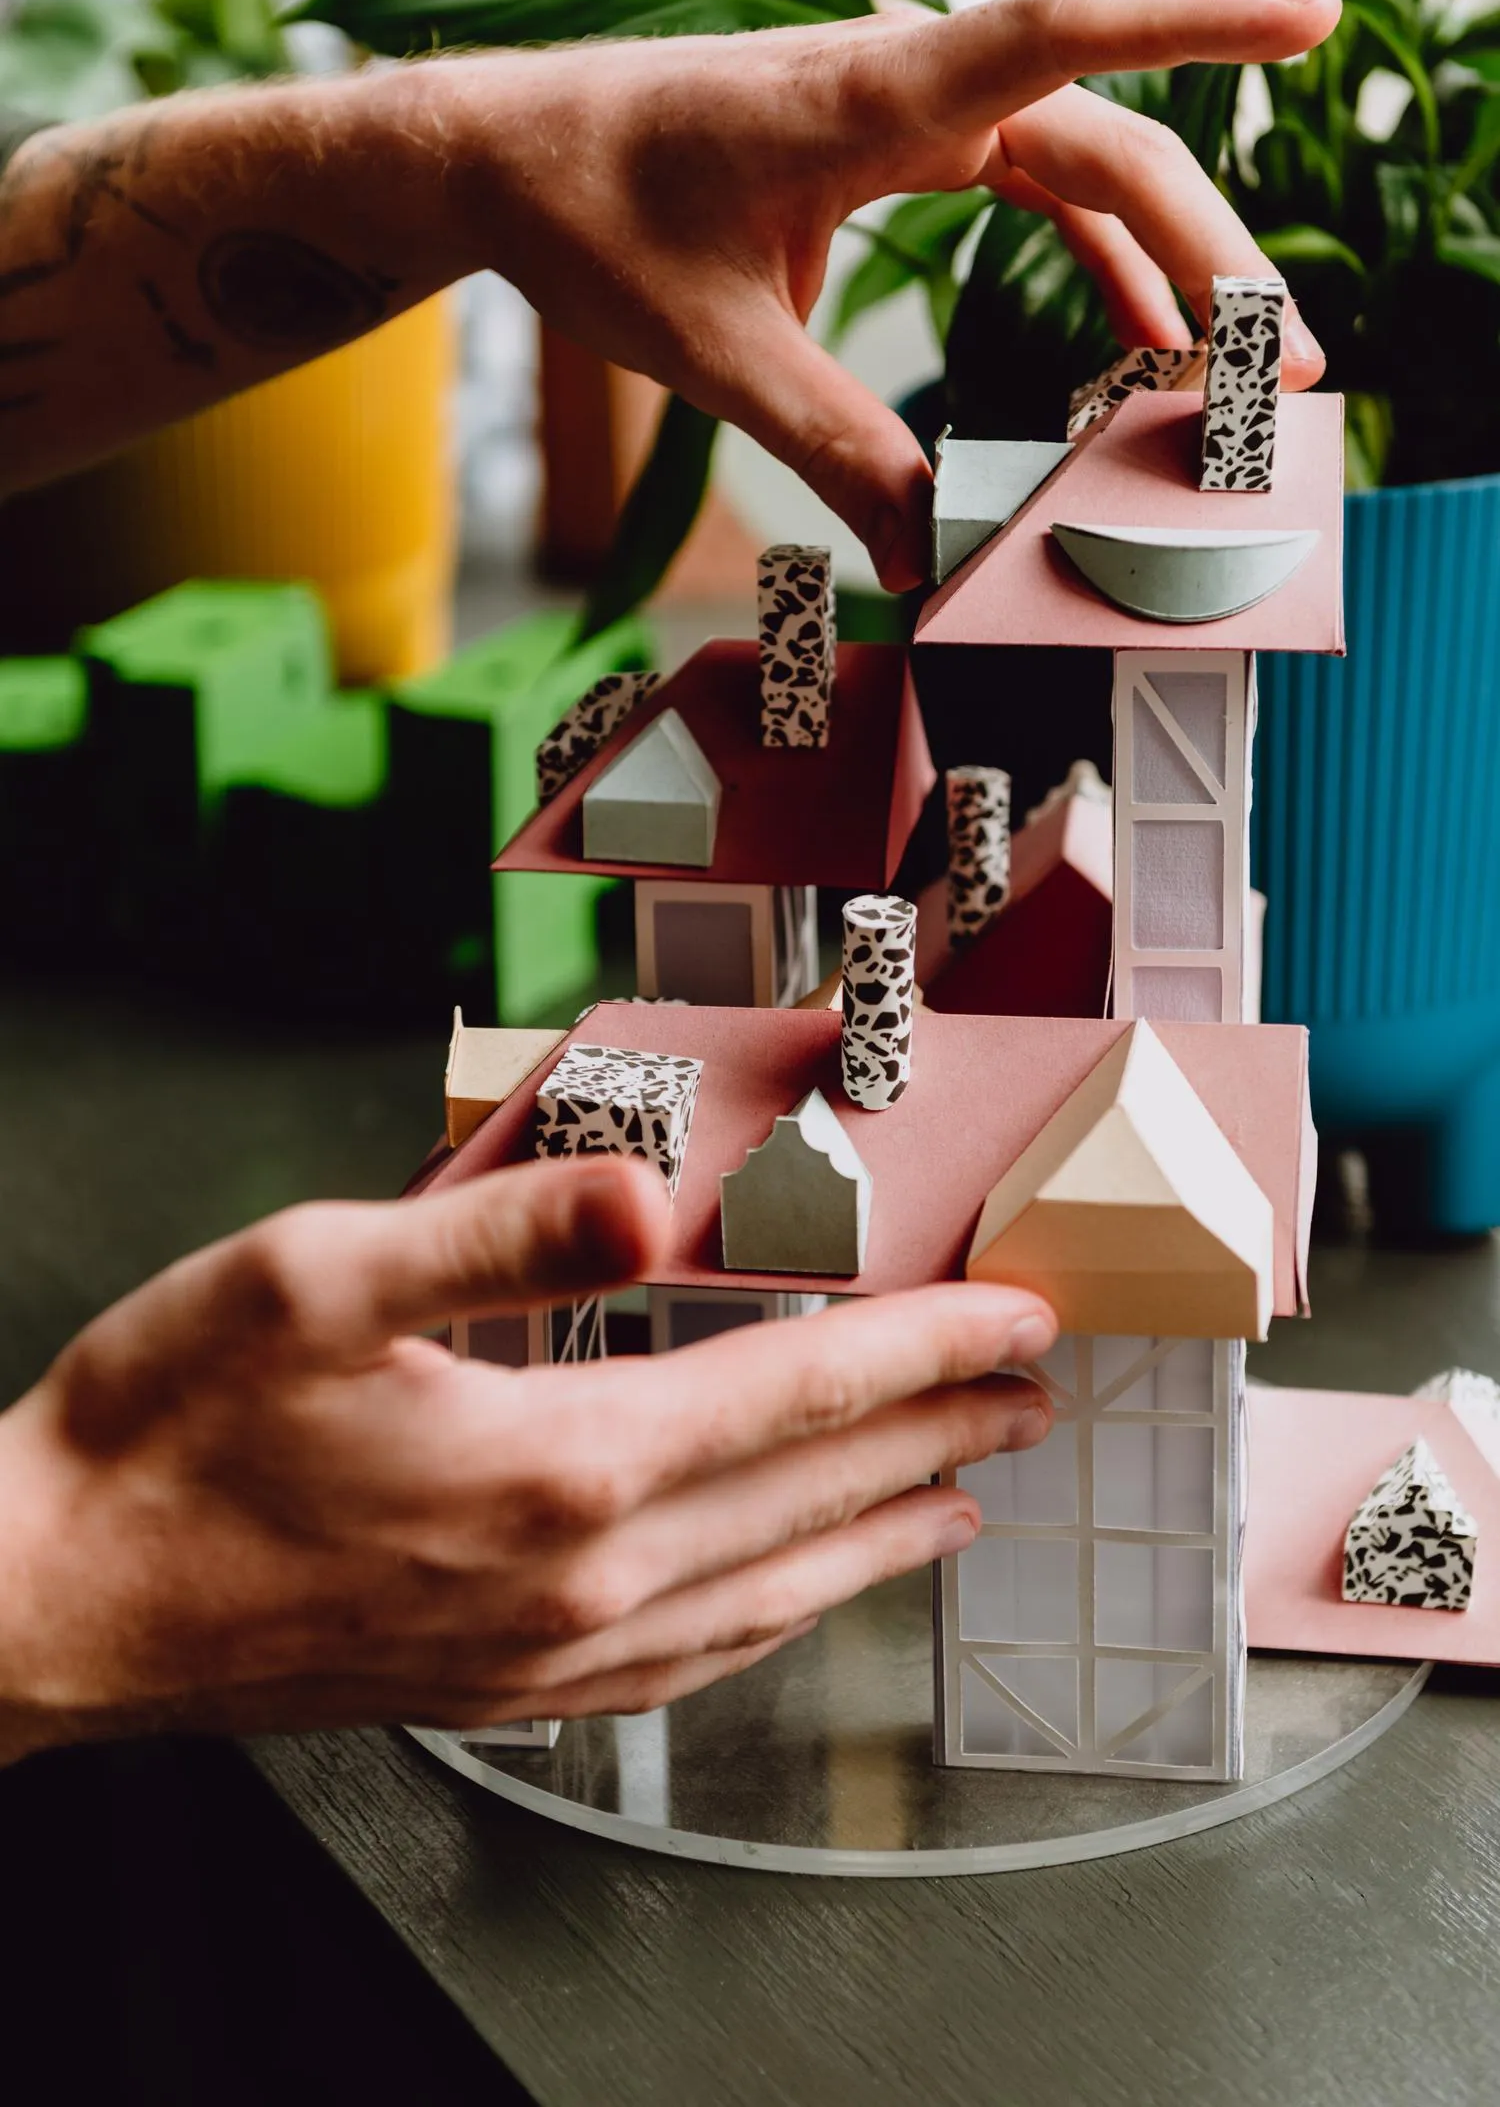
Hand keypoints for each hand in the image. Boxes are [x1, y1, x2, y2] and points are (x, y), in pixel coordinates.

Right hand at [0, 1157, 1054, 1761]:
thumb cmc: (169, 1432)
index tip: (1021, 1316)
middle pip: (812, 1493)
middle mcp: (578, 1582)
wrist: (52, 1604)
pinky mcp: (501, 1689)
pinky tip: (798, 1599)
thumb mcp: (315, 1279)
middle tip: (1035, 1391)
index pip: (800, 1391)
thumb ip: (501, 1229)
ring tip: (963, 1497)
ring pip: (772, 1591)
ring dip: (881, 1531)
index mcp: (557, 1467)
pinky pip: (692, 1662)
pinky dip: (780, 1616)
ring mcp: (545, 1655)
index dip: (925, 1346)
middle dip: (941, 1432)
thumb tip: (648, 1193)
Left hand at [455, 0, 1341, 587]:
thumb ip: (834, 453)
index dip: (1203, 26)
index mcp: (870, 100)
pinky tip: (1131, 344)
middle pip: (1110, 145)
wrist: (506, 158)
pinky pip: (1028, 189)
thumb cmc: (592, 221)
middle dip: (1210, 259)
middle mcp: (908, 84)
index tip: (1315, 18)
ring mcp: (907, 111)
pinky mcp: (891, 145)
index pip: (1068, 35)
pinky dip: (1087, 262)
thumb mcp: (716, 357)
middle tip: (1291, 372)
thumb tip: (922, 564)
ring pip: (1081, 170)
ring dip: (1161, 267)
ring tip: (1228, 377)